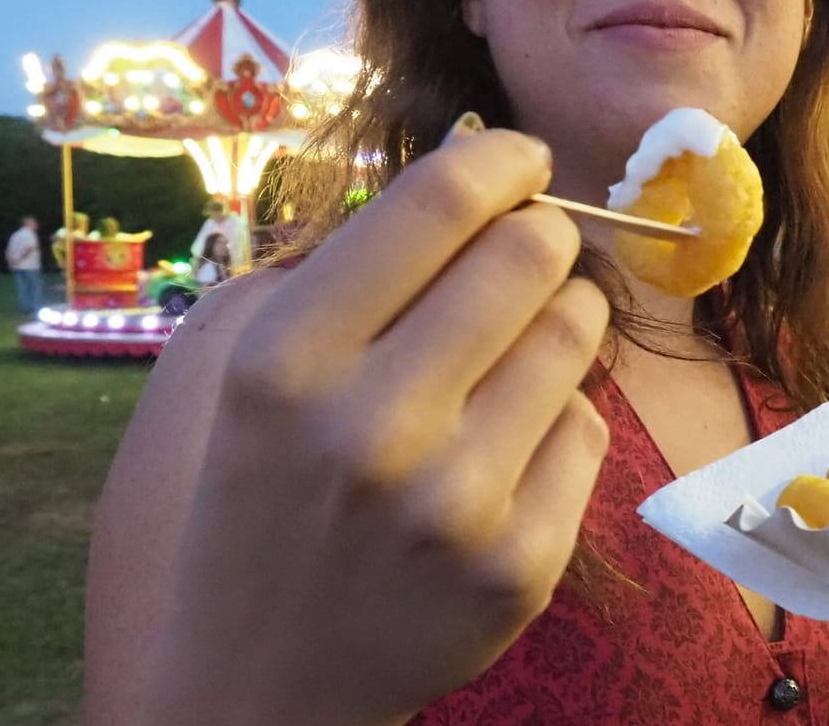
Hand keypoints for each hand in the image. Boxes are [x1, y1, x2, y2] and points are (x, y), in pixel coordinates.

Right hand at [139, 127, 611, 725]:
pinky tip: (504, 443)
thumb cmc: (258, 494)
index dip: (502, 157)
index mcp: (286, 361)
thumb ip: (344, 261)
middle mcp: (372, 427)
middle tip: (526, 248)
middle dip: (540, 233)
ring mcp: (456, 504)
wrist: (258, 682)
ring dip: (561, 316)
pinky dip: (557, 417)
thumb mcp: (241, 366)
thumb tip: (472, 162)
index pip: (439, 203)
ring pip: (576, 332)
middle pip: (530, 254)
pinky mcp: (521, 565)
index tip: (521, 157)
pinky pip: (587, 427)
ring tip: (514, 345)